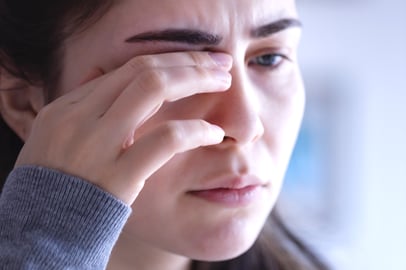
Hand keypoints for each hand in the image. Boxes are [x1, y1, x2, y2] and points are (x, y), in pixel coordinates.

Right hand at [15, 52, 231, 204]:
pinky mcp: (118, 176)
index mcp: (68, 107)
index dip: (172, 58)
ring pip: (154, 89)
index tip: (201, 60)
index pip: (128, 68)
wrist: (45, 231)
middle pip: (145, 70)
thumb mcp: (58, 137)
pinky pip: (165, 140)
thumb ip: (84, 106)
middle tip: (222, 63)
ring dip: (196, 80)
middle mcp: (81, 118)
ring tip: (225, 84)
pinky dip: (195, 130)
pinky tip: (215, 133)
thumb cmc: (58, 184)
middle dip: (190, 62)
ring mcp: (98, 145)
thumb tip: (105, 72)